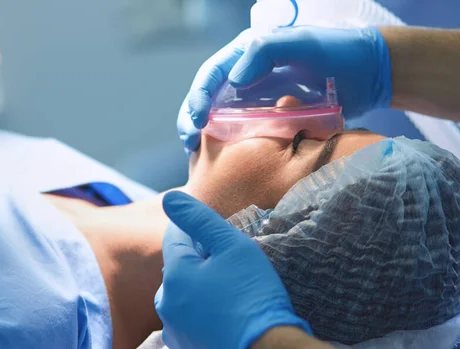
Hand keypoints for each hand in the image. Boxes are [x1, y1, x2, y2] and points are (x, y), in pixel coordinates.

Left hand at [155, 191, 310, 348]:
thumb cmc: (253, 295)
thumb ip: (199, 219)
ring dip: (199, 282)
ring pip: (182, 291)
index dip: (197, 228)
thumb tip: (170, 199)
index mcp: (174, 274)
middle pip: (178, 265)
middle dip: (198, 256)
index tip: (218, 232)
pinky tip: (224, 307)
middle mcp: (166, 302)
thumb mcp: (231, 246)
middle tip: (229, 260)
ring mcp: (174, 327)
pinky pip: (189, 315)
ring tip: (229, 285)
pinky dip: (201, 306)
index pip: (176, 237)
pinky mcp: (186, 344)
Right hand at [178, 26, 391, 153]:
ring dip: (202, 134)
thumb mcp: (303, 45)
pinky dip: (224, 144)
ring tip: (195, 153)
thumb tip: (234, 80)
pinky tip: (218, 157)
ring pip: (217, 116)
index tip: (198, 118)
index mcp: (247, 53)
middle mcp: (244, 75)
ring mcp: (254, 98)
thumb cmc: (337, 53)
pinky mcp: (265, 117)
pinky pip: (238, 131)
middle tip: (190, 142)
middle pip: (207, 97)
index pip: (212, 74)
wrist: (368, 74)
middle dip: (192, 119)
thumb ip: (266, 52)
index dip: (199, 96)